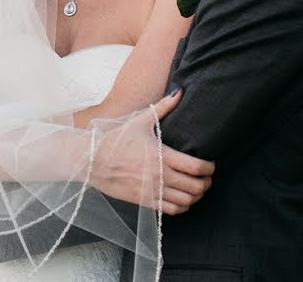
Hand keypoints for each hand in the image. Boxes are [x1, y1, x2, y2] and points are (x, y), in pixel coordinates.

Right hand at [90, 89, 214, 214]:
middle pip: (196, 186)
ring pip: (186, 201)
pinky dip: (182, 207)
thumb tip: (180, 92)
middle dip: (206, 183)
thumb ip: (162, 107)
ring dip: (196, 196)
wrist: (92, 160)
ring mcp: (152, 190)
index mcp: (161, 155)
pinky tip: (182, 200)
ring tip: (196, 189)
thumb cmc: (116, 140)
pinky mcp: (144, 201)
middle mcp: (159, 175)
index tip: (210, 165)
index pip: (196, 167)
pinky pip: (171, 211)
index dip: (209, 168)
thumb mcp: (139, 121)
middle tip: (207, 178)